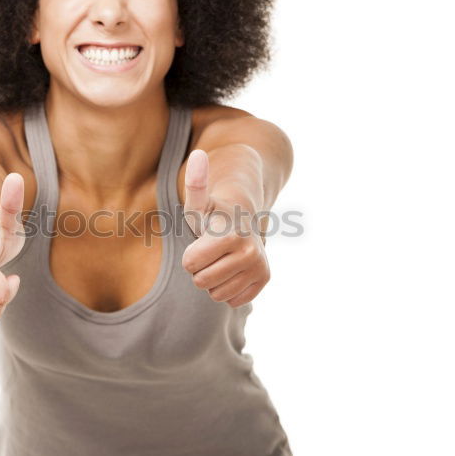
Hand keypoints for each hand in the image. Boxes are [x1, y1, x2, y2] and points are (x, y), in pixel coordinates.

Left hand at [181, 150, 269, 307]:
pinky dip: (228, 288)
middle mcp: (250, 253)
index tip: (201, 240)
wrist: (244, 218)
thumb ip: (195, 182)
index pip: (190, 265)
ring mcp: (259, 268)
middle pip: (202, 282)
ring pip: (216, 294)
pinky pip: (232, 301)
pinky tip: (233, 268)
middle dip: (201, 268)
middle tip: (212, 251)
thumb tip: (197, 154)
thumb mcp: (199, 202)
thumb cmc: (213, 213)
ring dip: (214, 279)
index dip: (190, 254)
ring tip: (222, 258)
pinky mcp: (264, 280)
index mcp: (230, 236)